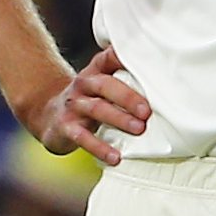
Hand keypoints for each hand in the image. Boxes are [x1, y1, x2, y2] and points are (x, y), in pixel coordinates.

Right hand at [20, 46, 150, 164]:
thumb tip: (165, 87)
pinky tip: (116, 157)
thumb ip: (125, 81)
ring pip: (96, 109)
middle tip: (147, 111)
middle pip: (105, 85)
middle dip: (127, 96)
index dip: (123, 57)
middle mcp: (83, 84)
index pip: (109, 59)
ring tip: (139, 129)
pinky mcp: (65, 127)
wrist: (49, 116)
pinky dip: (100, 148)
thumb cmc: (89, 101)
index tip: (145, 61)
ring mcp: (73, 105)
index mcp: (96, 71)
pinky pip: (82, 137)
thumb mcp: (102, 87)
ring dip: (119, 119)